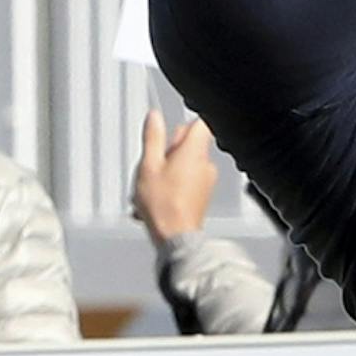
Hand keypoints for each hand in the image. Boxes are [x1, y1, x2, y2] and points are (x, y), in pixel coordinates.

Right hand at [131, 109, 219, 246]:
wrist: (176, 238)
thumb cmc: (163, 206)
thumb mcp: (148, 166)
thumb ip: (153, 137)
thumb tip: (154, 117)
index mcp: (194, 151)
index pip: (201, 122)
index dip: (184, 122)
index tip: (172, 129)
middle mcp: (206, 164)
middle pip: (191, 143)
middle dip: (171, 150)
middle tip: (156, 163)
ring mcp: (207, 181)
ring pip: (188, 164)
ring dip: (171, 169)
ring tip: (155, 184)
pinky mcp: (203, 196)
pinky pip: (189, 181)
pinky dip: (175, 184)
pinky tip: (160, 196)